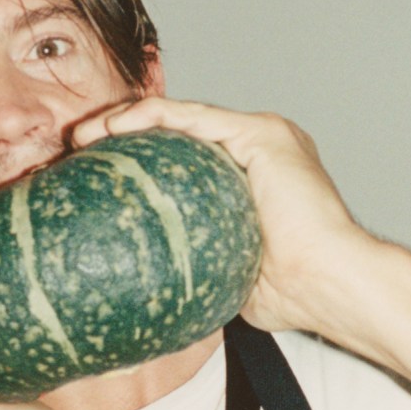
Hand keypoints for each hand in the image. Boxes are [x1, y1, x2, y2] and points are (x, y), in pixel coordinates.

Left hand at [70, 97, 375, 336]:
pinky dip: (150, 117)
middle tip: (80, 149)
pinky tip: (113, 127)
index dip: (137, 160)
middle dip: (124, 134)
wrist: (330, 285)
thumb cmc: (293, 293)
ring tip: (85, 134)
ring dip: (128, 119)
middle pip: (178, 132)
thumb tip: (151, 291)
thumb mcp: (228, 274)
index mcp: (252, 178)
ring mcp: (262, 137)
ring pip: (182, 118)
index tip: (95, 176)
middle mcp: (258, 150)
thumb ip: (197, 263)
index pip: (183, 158)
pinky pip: (193, 118)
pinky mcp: (262, 134)